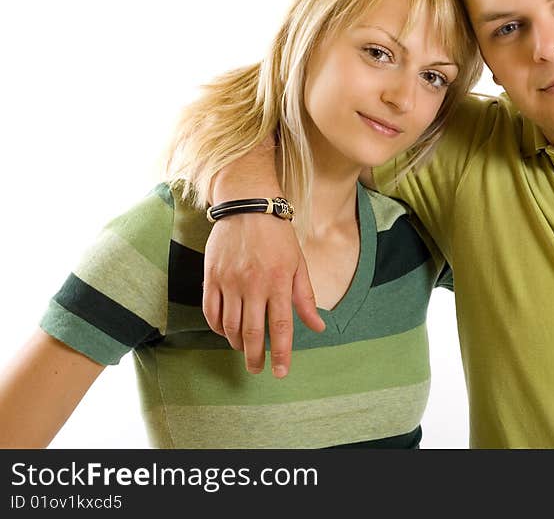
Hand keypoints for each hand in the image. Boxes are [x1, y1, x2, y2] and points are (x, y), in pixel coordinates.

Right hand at [202, 214, 323, 377]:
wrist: (248, 206)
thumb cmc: (277, 236)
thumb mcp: (298, 264)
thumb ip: (305, 298)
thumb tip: (318, 327)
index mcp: (278, 282)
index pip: (281, 327)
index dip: (282, 354)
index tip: (281, 373)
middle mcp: (253, 285)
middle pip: (253, 332)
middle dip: (255, 357)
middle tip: (257, 370)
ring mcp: (229, 281)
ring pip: (230, 325)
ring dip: (237, 343)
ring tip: (244, 349)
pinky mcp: (211, 276)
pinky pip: (210, 311)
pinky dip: (217, 327)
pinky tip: (225, 332)